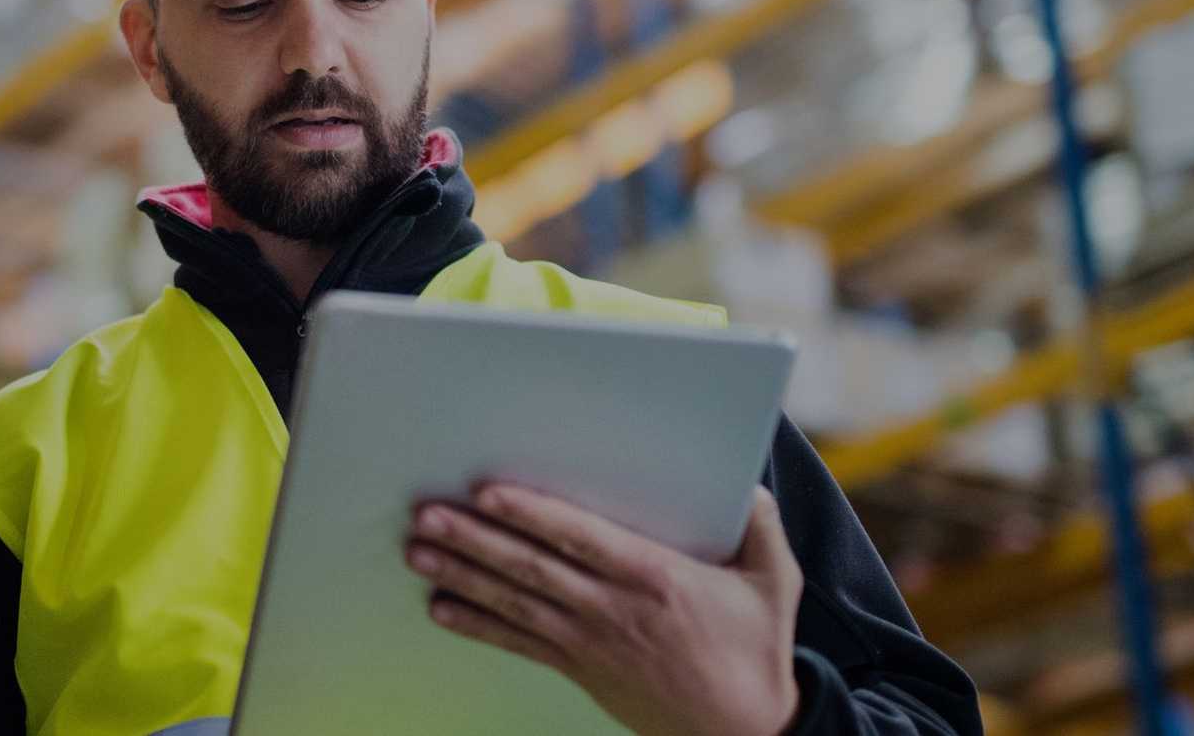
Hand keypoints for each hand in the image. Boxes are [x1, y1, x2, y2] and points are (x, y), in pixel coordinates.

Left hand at [405, 483, 802, 735]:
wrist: (743, 732)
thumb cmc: (756, 653)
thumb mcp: (775, 582)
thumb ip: (761, 525)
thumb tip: (748, 483)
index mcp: (655, 577)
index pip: (579, 539)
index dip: (532, 514)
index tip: (489, 493)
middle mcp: (612, 609)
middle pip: (531, 568)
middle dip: (474, 539)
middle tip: (426, 514)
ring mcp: (590, 642)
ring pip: (515, 602)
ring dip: (463, 575)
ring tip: (418, 550)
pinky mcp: (581, 669)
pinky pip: (519, 644)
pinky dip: (477, 626)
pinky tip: (440, 608)